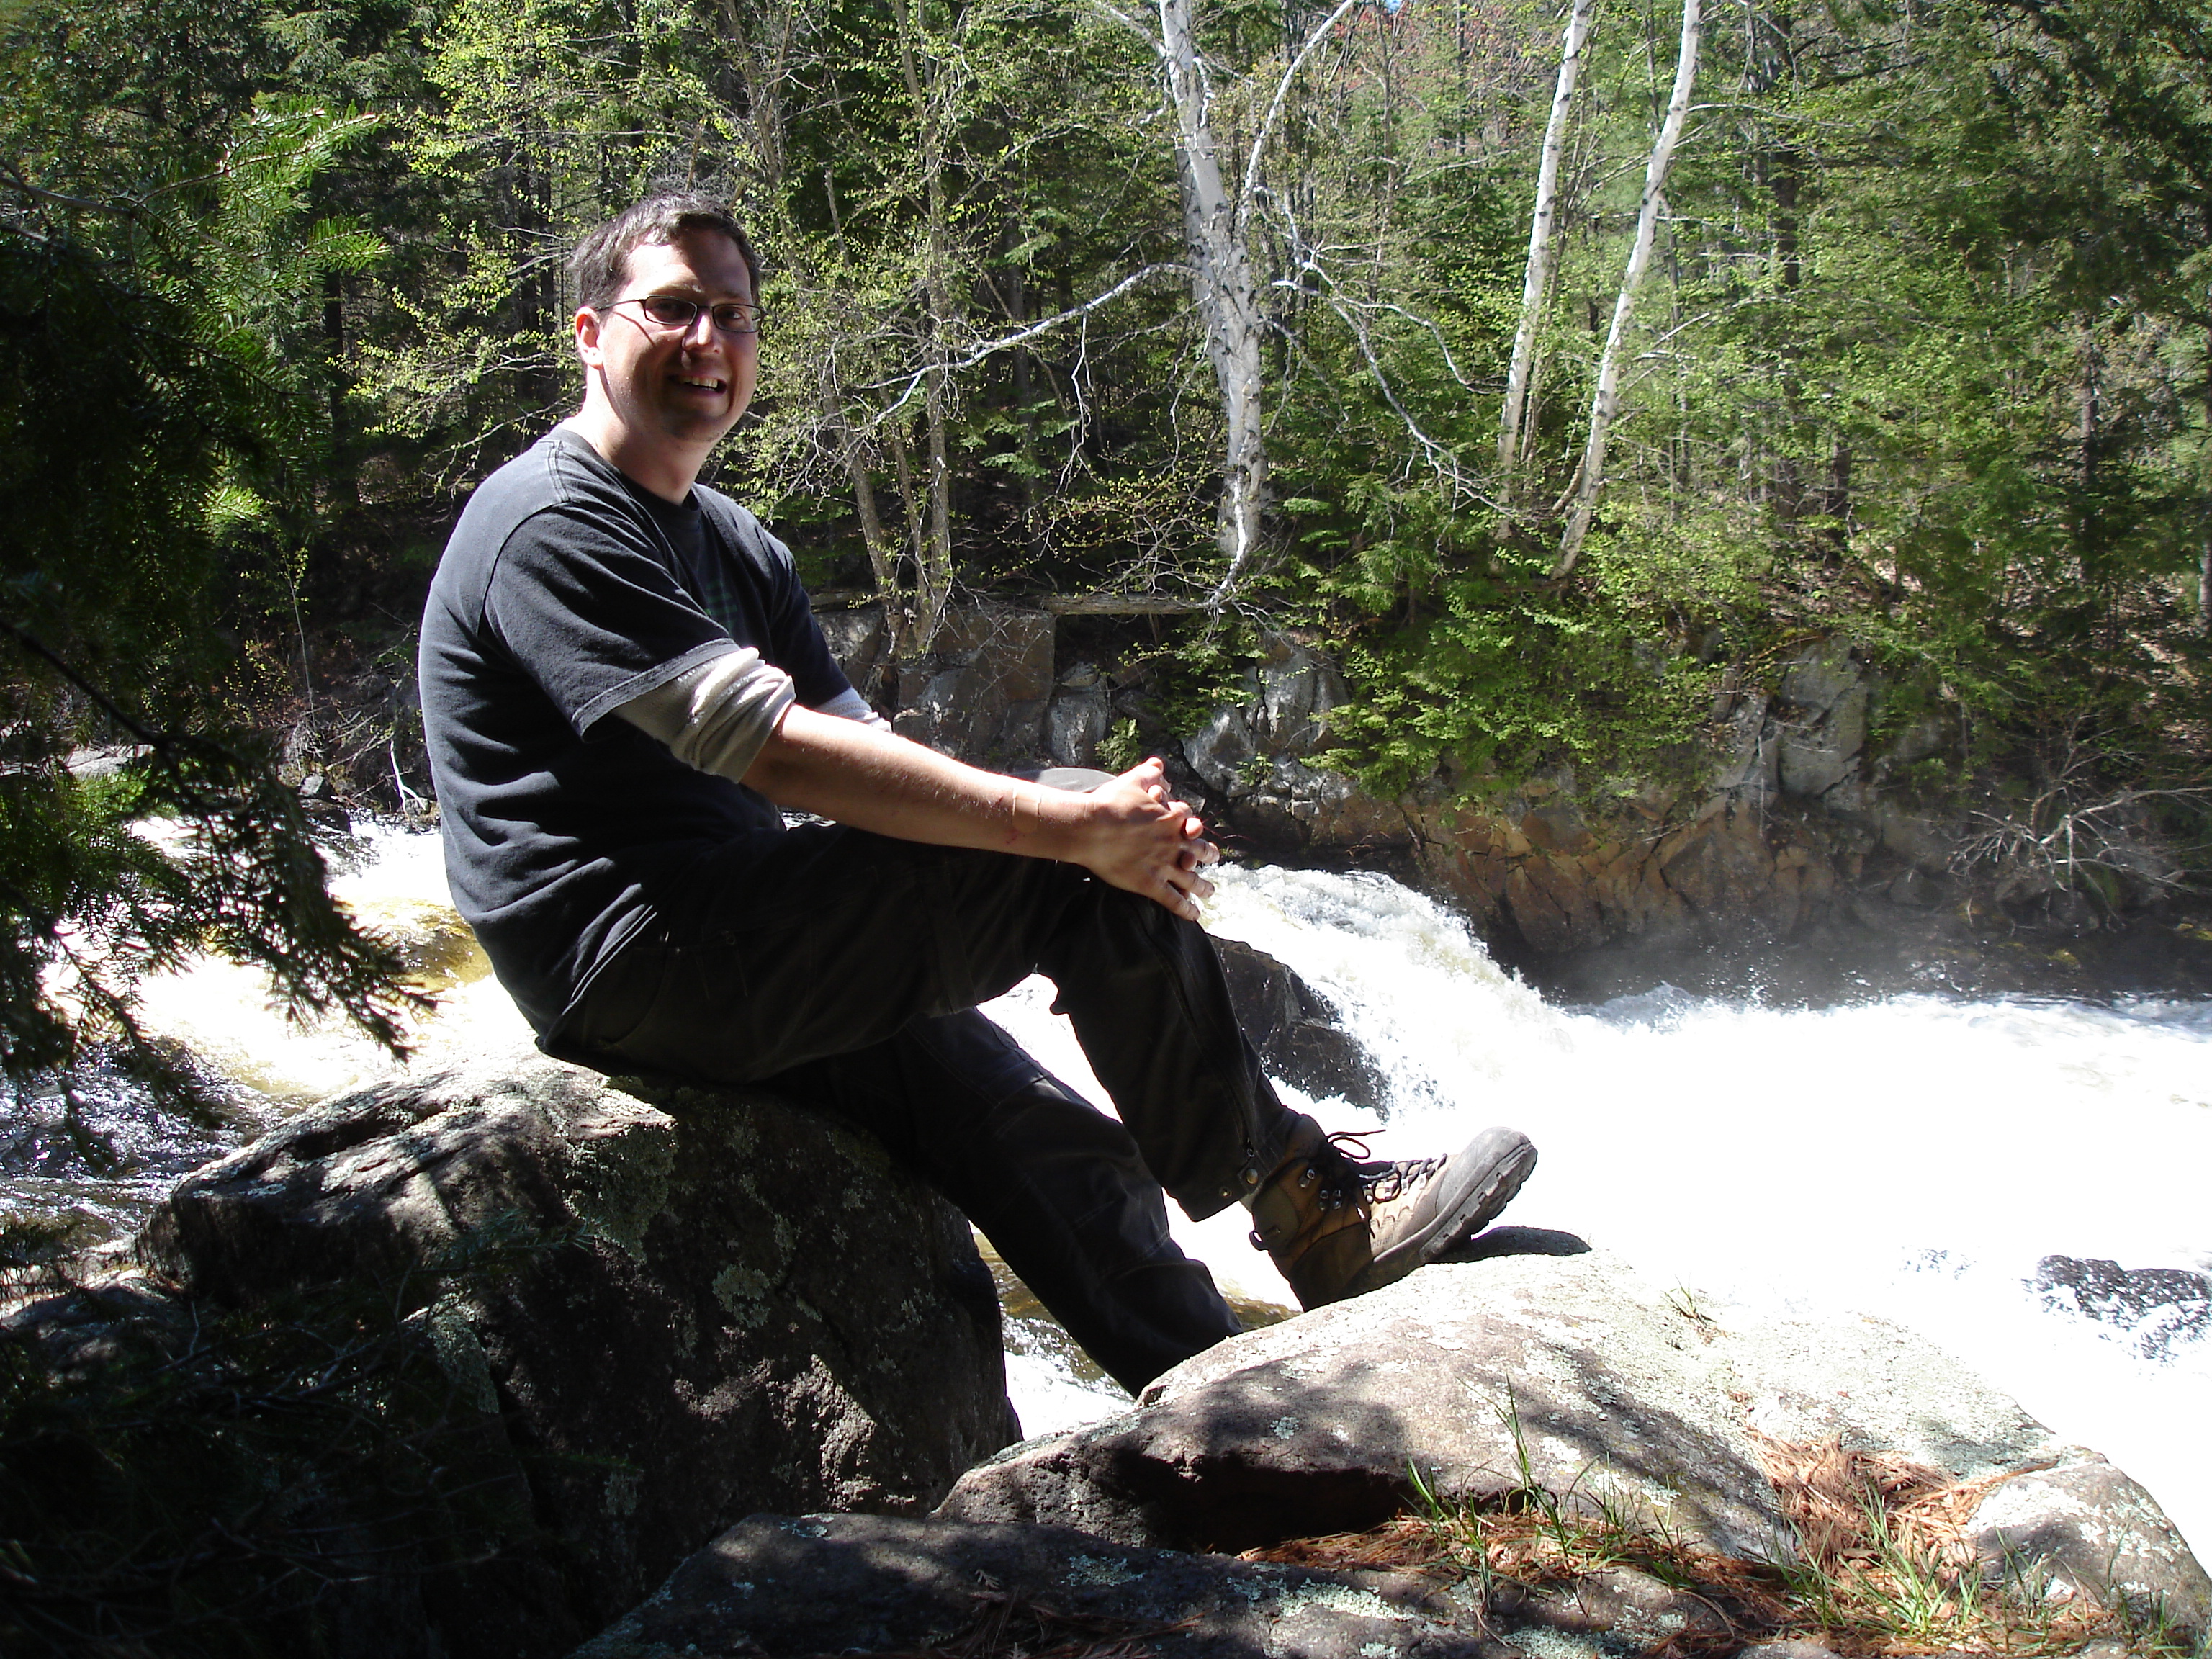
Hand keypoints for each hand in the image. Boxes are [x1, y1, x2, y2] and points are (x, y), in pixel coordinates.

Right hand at [1071, 756, 1218, 919]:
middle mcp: (1173, 843)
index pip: (1189, 822)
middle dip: (1208, 855)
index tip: (1195, 829)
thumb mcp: (1132, 781)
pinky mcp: (1150, 884)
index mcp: (1170, 819)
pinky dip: (1186, 909)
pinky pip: (1174, 900)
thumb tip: (1159, 765)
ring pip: (1191, 879)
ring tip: (1210, 892)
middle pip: (1199, 850)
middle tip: (1213, 858)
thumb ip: (1148, 774)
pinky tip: (1195, 916)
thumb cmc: (1109, 803)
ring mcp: (1163, 865)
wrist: (1090, 828)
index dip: (1193, 826)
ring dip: (1203, 886)